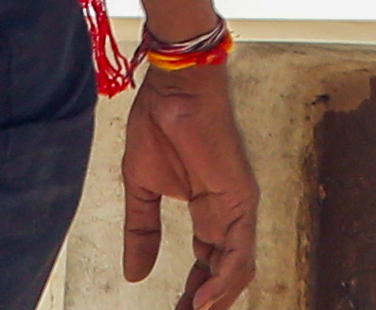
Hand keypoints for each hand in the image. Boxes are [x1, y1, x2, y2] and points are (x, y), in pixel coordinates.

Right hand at [121, 64, 257, 308]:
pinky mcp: (241, 196)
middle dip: (207, 303)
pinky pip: (240, 248)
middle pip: (226, 272)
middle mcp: (228, 212)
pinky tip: (205, 301)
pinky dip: (225, 280)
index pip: (209, 264)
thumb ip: (143, 231)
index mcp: (208, 210)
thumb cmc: (160, 123)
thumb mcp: (143, 188)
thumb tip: (134, 274)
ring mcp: (238, 205)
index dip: (195, 294)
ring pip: (239, 267)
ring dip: (218, 299)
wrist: (172, 86)